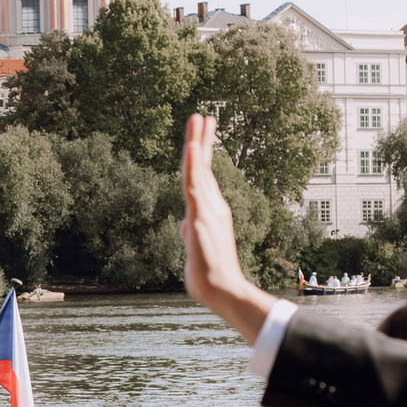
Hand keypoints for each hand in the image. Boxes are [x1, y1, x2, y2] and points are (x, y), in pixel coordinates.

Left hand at [180, 115, 274, 341]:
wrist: (222, 290)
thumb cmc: (209, 275)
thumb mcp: (194, 248)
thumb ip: (189, 233)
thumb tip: (184, 226)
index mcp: (210, 212)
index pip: (203, 178)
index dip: (201, 157)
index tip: (200, 137)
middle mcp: (211, 206)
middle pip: (203, 168)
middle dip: (202, 140)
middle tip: (202, 116)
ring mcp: (207, 210)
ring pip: (199, 172)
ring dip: (197, 144)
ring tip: (197, 119)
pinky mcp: (200, 218)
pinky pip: (194, 188)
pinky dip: (194, 167)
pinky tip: (193, 149)